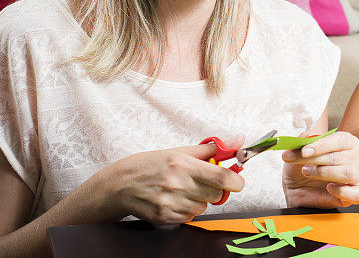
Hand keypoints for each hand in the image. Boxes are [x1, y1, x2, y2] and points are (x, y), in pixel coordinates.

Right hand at [96, 138, 245, 224]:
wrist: (120, 185)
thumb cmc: (150, 165)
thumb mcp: (179, 151)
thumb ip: (211, 149)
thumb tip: (238, 141)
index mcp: (183, 164)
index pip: (222, 177)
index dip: (235, 181)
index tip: (236, 180)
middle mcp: (177, 184)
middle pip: (216, 195)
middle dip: (214, 189)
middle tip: (202, 182)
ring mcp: (170, 203)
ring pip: (204, 207)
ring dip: (199, 200)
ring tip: (182, 190)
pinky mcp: (165, 218)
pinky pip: (190, 217)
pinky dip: (187, 210)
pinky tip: (174, 200)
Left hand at [281, 131, 358, 207]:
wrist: (298, 186)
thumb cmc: (304, 164)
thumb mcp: (300, 149)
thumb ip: (305, 139)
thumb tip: (310, 137)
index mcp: (347, 142)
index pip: (341, 140)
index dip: (322, 145)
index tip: (304, 151)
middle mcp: (355, 158)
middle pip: (340, 157)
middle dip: (316, 159)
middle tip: (300, 162)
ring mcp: (357, 176)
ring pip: (349, 174)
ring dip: (325, 173)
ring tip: (308, 172)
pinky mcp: (355, 194)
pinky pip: (356, 194)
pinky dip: (341, 191)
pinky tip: (328, 188)